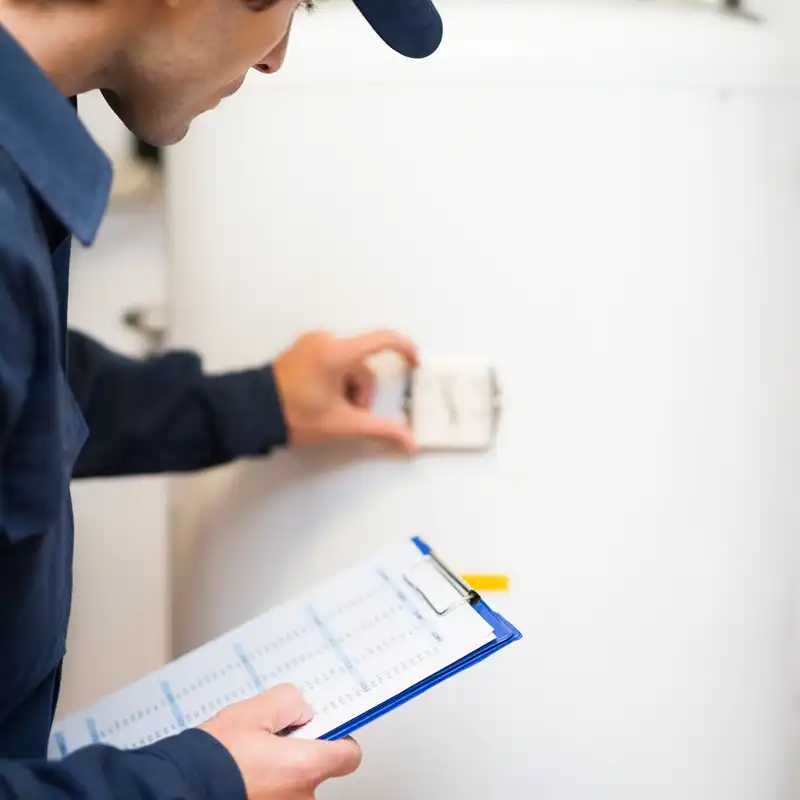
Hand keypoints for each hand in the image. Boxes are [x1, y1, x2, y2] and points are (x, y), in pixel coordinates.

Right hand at [199, 684, 361, 798]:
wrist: (176, 790)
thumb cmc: (213, 758)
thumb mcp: (252, 711)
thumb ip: (288, 702)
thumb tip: (303, 711)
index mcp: (304, 768)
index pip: (348, 755)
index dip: (338, 736)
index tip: (324, 727)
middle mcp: (300, 798)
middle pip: (315, 768)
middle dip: (297, 752)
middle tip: (269, 739)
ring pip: (292, 783)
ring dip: (278, 771)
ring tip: (248, 758)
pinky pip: (275, 795)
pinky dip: (264, 785)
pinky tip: (242, 774)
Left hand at [272, 329, 419, 451]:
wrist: (251, 412)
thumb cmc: (295, 416)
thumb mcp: (342, 424)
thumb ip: (381, 430)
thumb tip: (410, 442)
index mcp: (337, 352)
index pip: (383, 340)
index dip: (404, 349)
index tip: (414, 362)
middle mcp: (326, 340)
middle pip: (362, 365)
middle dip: (360, 393)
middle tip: (344, 414)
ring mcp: (311, 342)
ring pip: (348, 366)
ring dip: (347, 389)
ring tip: (327, 409)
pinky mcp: (302, 348)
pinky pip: (331, 361)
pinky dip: (334, 380)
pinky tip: (319, 398)